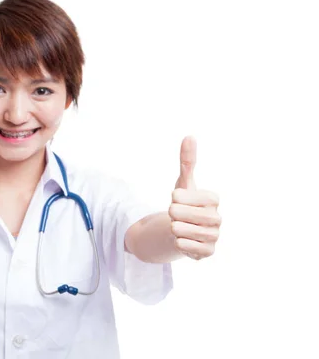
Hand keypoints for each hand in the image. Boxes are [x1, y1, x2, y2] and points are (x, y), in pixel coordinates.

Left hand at [169, 136, 221, 259]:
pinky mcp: (208, 253)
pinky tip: (181, 239)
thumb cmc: (184, 204)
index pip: (183, 196)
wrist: (183, 231)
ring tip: (178, 226)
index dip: (175, 197)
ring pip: (181, 231)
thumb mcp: (183, 183)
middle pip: (180, 214)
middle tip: (176, 215)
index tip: (176, 198)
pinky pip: (184, 247)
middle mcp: (217, 218)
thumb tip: (189, 137)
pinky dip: (178, 243)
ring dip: (174, 228)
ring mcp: (214, 236)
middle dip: (172, 214)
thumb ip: (187, 162)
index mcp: (213, 200)